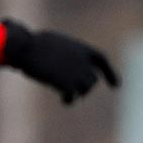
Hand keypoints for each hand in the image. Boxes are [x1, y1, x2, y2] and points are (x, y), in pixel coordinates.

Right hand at [0, 19, 120, 104]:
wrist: (25, 47)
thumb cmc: (31, 41)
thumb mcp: (50, 41)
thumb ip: (61, 50)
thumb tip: (59, 56)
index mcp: (81, 48)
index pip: (101, 61)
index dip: (110, 73)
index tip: (116, 86)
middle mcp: (84, 61)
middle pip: (92, 79)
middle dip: (84, 85)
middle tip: (73, 90)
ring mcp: (76, 72)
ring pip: (85, 88)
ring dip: (77, 92)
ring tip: (67, 96)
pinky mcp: (66, 83)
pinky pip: (73, 95)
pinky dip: (70, 99)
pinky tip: (64, 101)